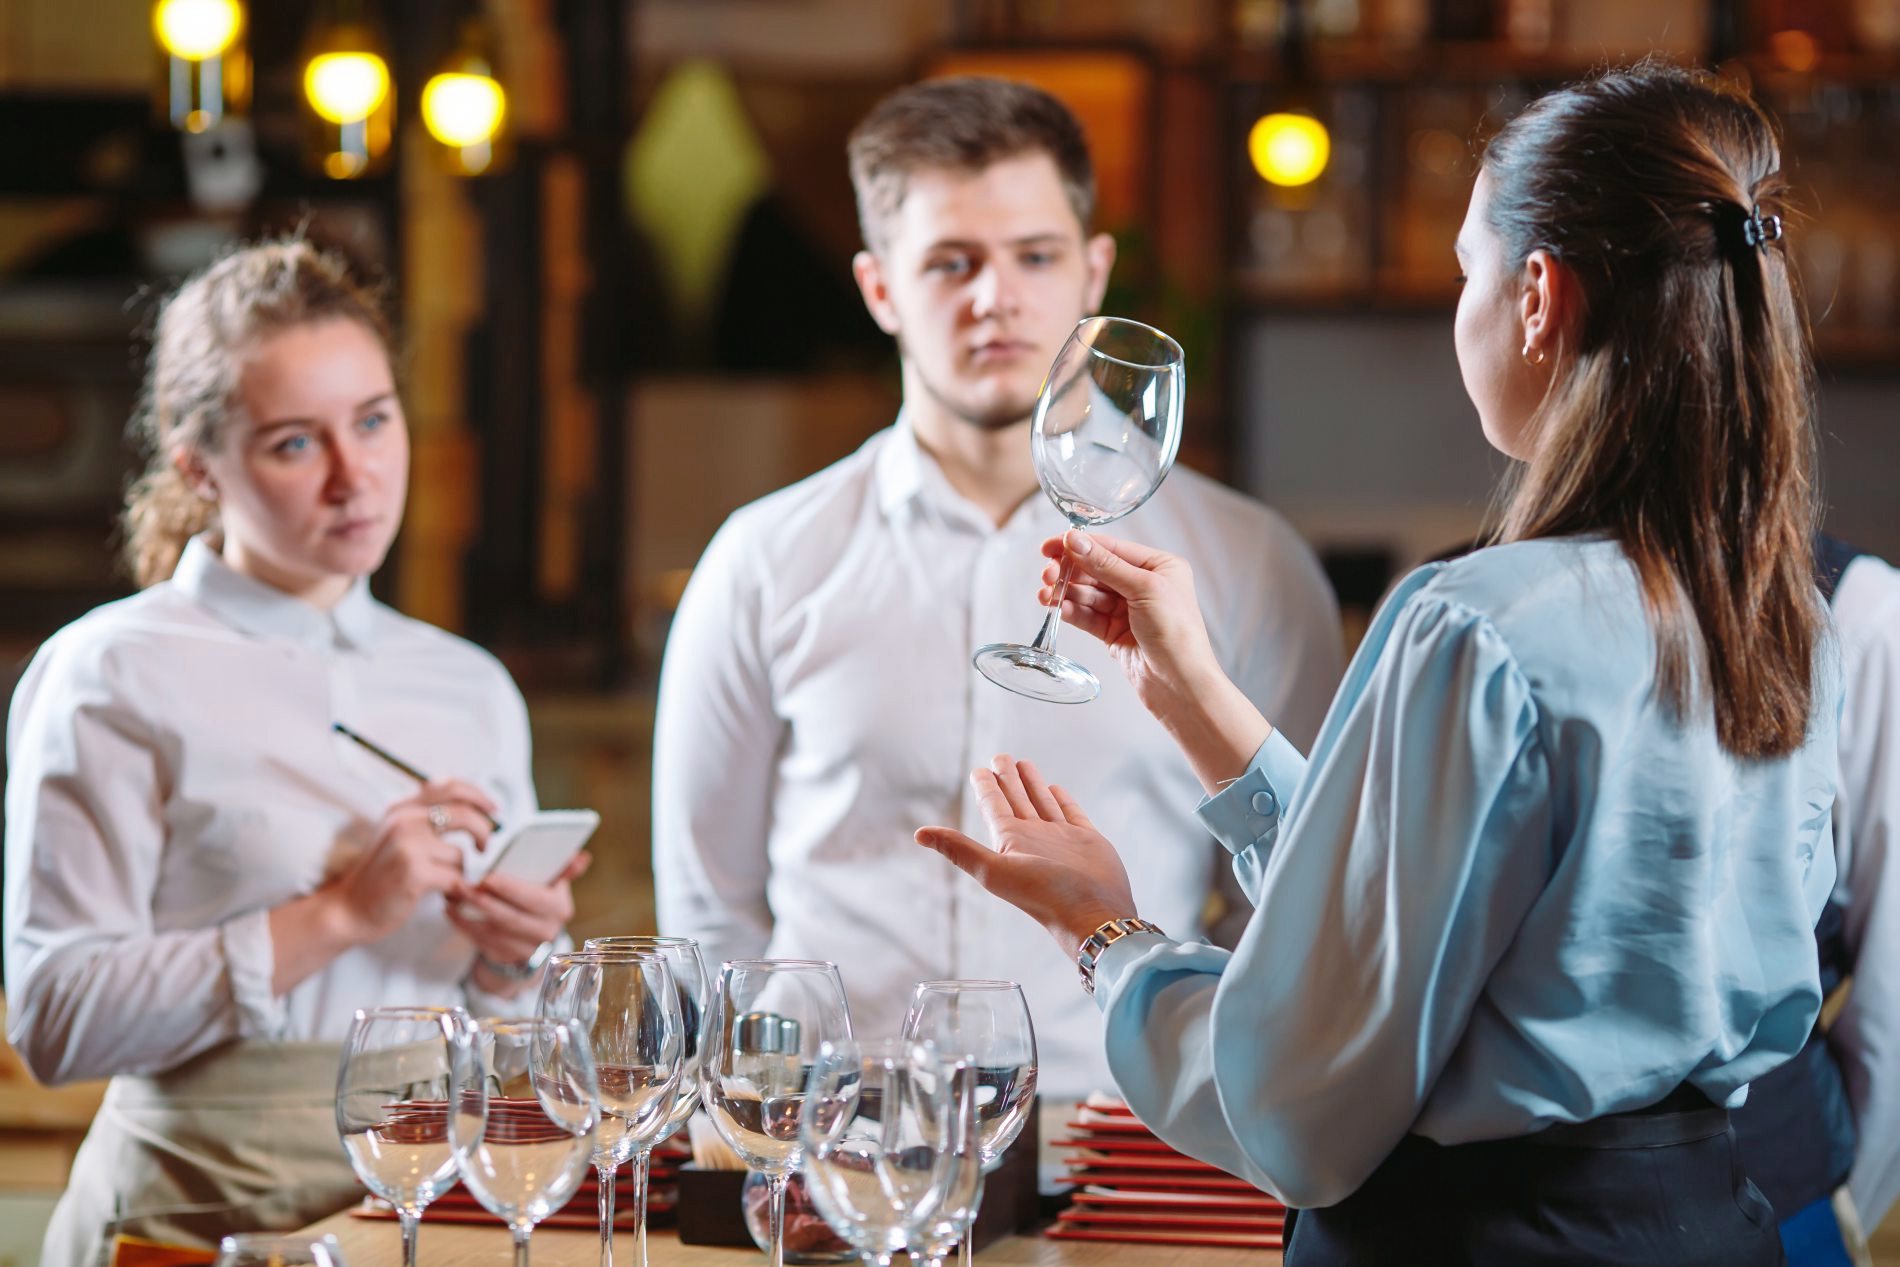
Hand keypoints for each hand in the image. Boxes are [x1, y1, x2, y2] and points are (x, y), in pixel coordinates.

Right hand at [327, 778, 498, 944]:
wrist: (348, 909)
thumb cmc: (379, 875)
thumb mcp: (396, 834)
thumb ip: (425, 817)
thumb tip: (469, 805)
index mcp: (402, 808)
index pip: (451, 787)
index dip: (480, 796)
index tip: (494, 811)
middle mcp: (404, 820)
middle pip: (465, 814)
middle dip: (485, 831)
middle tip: (485, 846)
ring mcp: (408, 845)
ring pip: (461, 854)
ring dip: (461, 872)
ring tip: (447, 882)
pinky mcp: (414, 872)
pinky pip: (455, 877)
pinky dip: (456, 889)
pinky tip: (444, 895)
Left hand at [449, 853, 591, 990]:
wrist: (533, 935)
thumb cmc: (539, 898)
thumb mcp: (553, 882)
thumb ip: (565, 869)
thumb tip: (581, 857)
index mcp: (559, 909)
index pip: (534, 898)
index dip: (510, 889)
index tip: (488, 877)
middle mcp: (546, 932)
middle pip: (510, 917)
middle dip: (483, 901)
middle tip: (461, 884)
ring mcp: (525, 949)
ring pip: (493, 931)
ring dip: (468, 913)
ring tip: (452, 895)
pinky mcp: (505, 958)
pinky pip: (481, 943)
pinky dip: (464, 926)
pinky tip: (452, 911)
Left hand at [914, 755, 1135, 955]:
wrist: (1092, 911)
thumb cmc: (1044, 894)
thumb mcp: (994, 870)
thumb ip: (958, 849)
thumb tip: (918, 834)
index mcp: (1010, 841)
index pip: (993, 805)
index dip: (985, 786)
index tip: (979, 769)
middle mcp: (1033, 837)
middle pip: (1016, 799)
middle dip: (1007, 778)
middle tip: (1001, 756)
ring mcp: (1060, 838)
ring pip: (1042, 802)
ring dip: (1032, 784)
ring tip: (1025, 763)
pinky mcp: (1086, 839)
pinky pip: (1071, 811)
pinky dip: (1062, 799)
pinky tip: (1055, 788)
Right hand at [1040, 530, 1225, 723]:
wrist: (1180, 684)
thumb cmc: (1177, 634)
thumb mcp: (1144, 589)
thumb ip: (1106, 565)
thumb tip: (1076, 540)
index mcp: (1159, 566)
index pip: (1112, 548)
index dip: (1080, 545)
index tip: (1051, 545)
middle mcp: (1144, 585)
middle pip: (1097, 571)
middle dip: (1070, 571)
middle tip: (1048, 574)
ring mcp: (1129, 610)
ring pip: (1089, 594)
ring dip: (1067, 593)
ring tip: (1047, 595)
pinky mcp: (1115, 633)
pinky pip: (1089, 616)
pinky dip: (1073, 611)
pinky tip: (1059, 608)